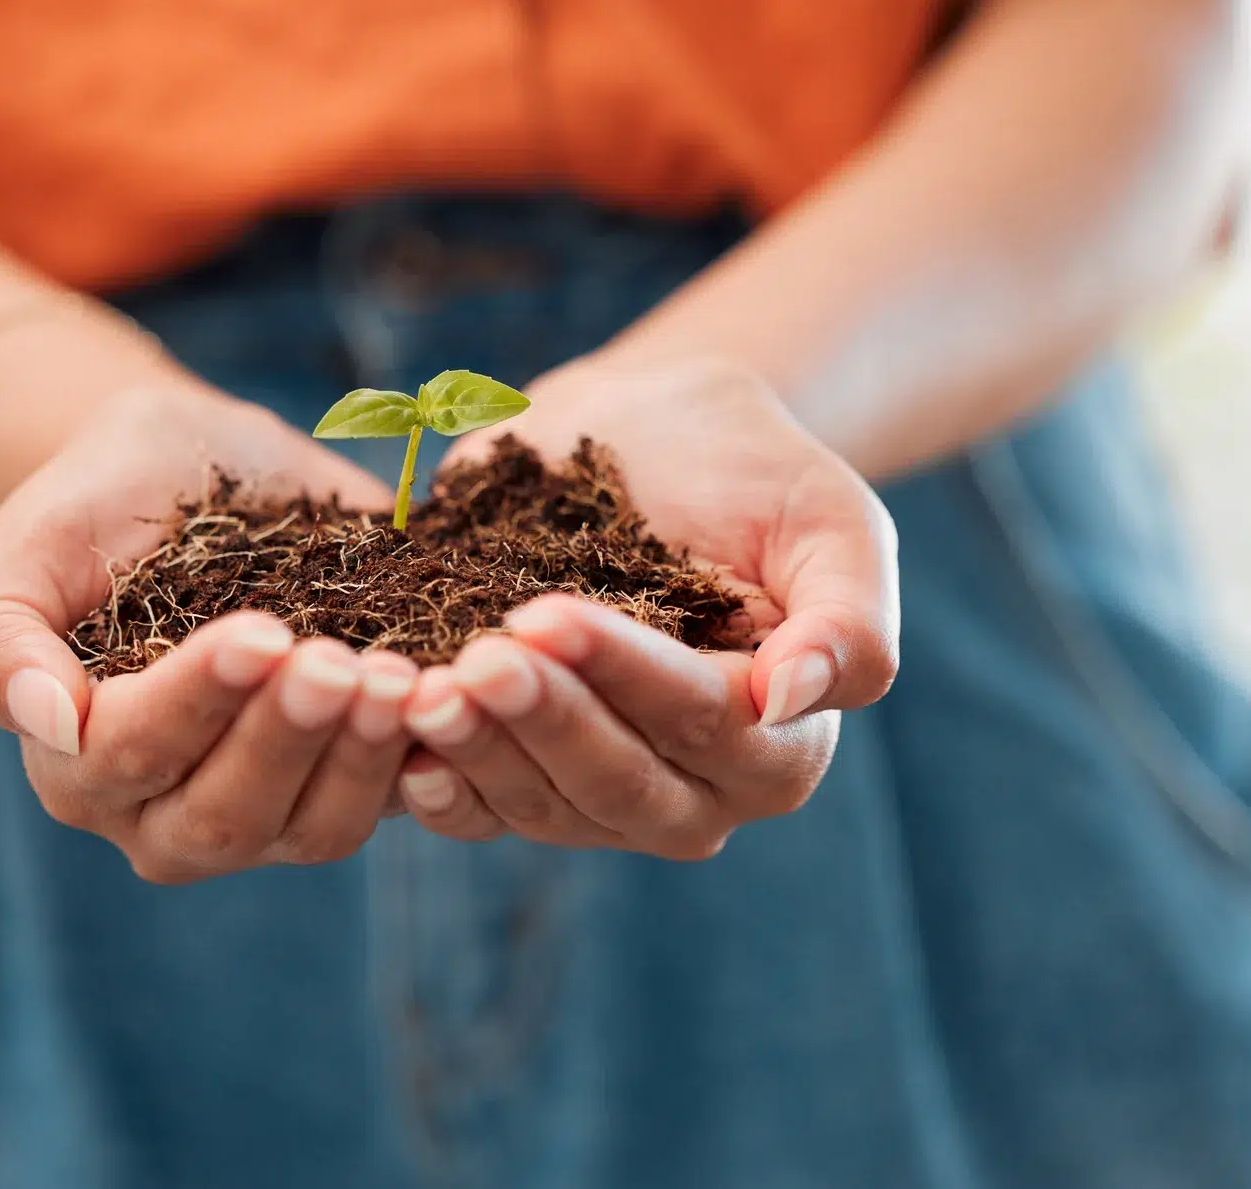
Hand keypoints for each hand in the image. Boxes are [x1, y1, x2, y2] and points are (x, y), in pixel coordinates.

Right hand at [0, 375, 417, 881]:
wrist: (187, 470)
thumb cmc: (97, 502)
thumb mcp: (31, 542)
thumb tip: (45, 721)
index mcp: (72, 758)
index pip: (126, 753)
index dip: (194, 702)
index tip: (258, 633)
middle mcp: (160, 809)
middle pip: (223, 814)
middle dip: (286, 741)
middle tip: (341, 662)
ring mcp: (262, 810)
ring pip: (310, 828)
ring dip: (360, 758)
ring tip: (402, 678)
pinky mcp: (344, 785)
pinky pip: (388, 802)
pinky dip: (423, 759)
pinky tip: (455, 699)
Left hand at [398, 355, 898, 855]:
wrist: (653, 440)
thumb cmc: (755, 472)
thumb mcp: (832, 522)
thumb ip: (846, 618)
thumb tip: (791, 696)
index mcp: (780, 742)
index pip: (702, 723)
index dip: (627, 676)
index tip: (549, 615)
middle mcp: (694, 792)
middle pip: (620, 785)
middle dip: (544, 721)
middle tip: (479, 657)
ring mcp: (602, 797)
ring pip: (543, 806)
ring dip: (481, 752)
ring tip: (422, 689)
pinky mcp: (523, 779)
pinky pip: (481, 810)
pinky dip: (441, 787)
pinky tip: (403, 747)